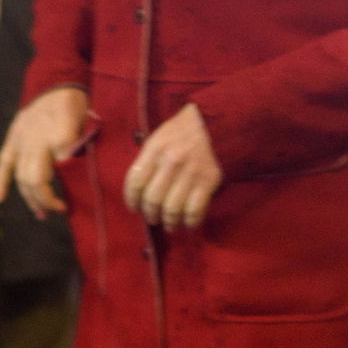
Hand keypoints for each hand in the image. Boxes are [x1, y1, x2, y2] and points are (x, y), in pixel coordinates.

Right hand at [0, 85, 90, 221]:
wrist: (54, 83)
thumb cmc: (75, 106)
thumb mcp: (87, 124)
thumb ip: (80, 147)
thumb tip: (72, 171)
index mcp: (60, 134)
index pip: (63, 168)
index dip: (71, 184)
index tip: (78, 194)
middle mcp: (38, 139)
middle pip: (36, 179)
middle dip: (46, 200)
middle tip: (59, 210)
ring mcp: (22, 140)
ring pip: (21, 176)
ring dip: (30, 198)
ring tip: (41, 213)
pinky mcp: (12, 139)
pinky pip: (3, 164)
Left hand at [122, 102, 222, 230]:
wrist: (216, 122)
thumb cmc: (183, 131)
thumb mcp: (158, 137)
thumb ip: (147, 161)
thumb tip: (139, 191)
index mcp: (155, 149)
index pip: (135, 182)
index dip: (132, 200)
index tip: (135, 208)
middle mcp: (171, 162)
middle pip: (152, 200)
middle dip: (150, 214)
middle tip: (152, 218)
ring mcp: (190, 173)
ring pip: (172, 209)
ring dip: (169, 222)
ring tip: (169, 225)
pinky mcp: (208, 181)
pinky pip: (194, 211)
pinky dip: (189, 223)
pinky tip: (188, 224)